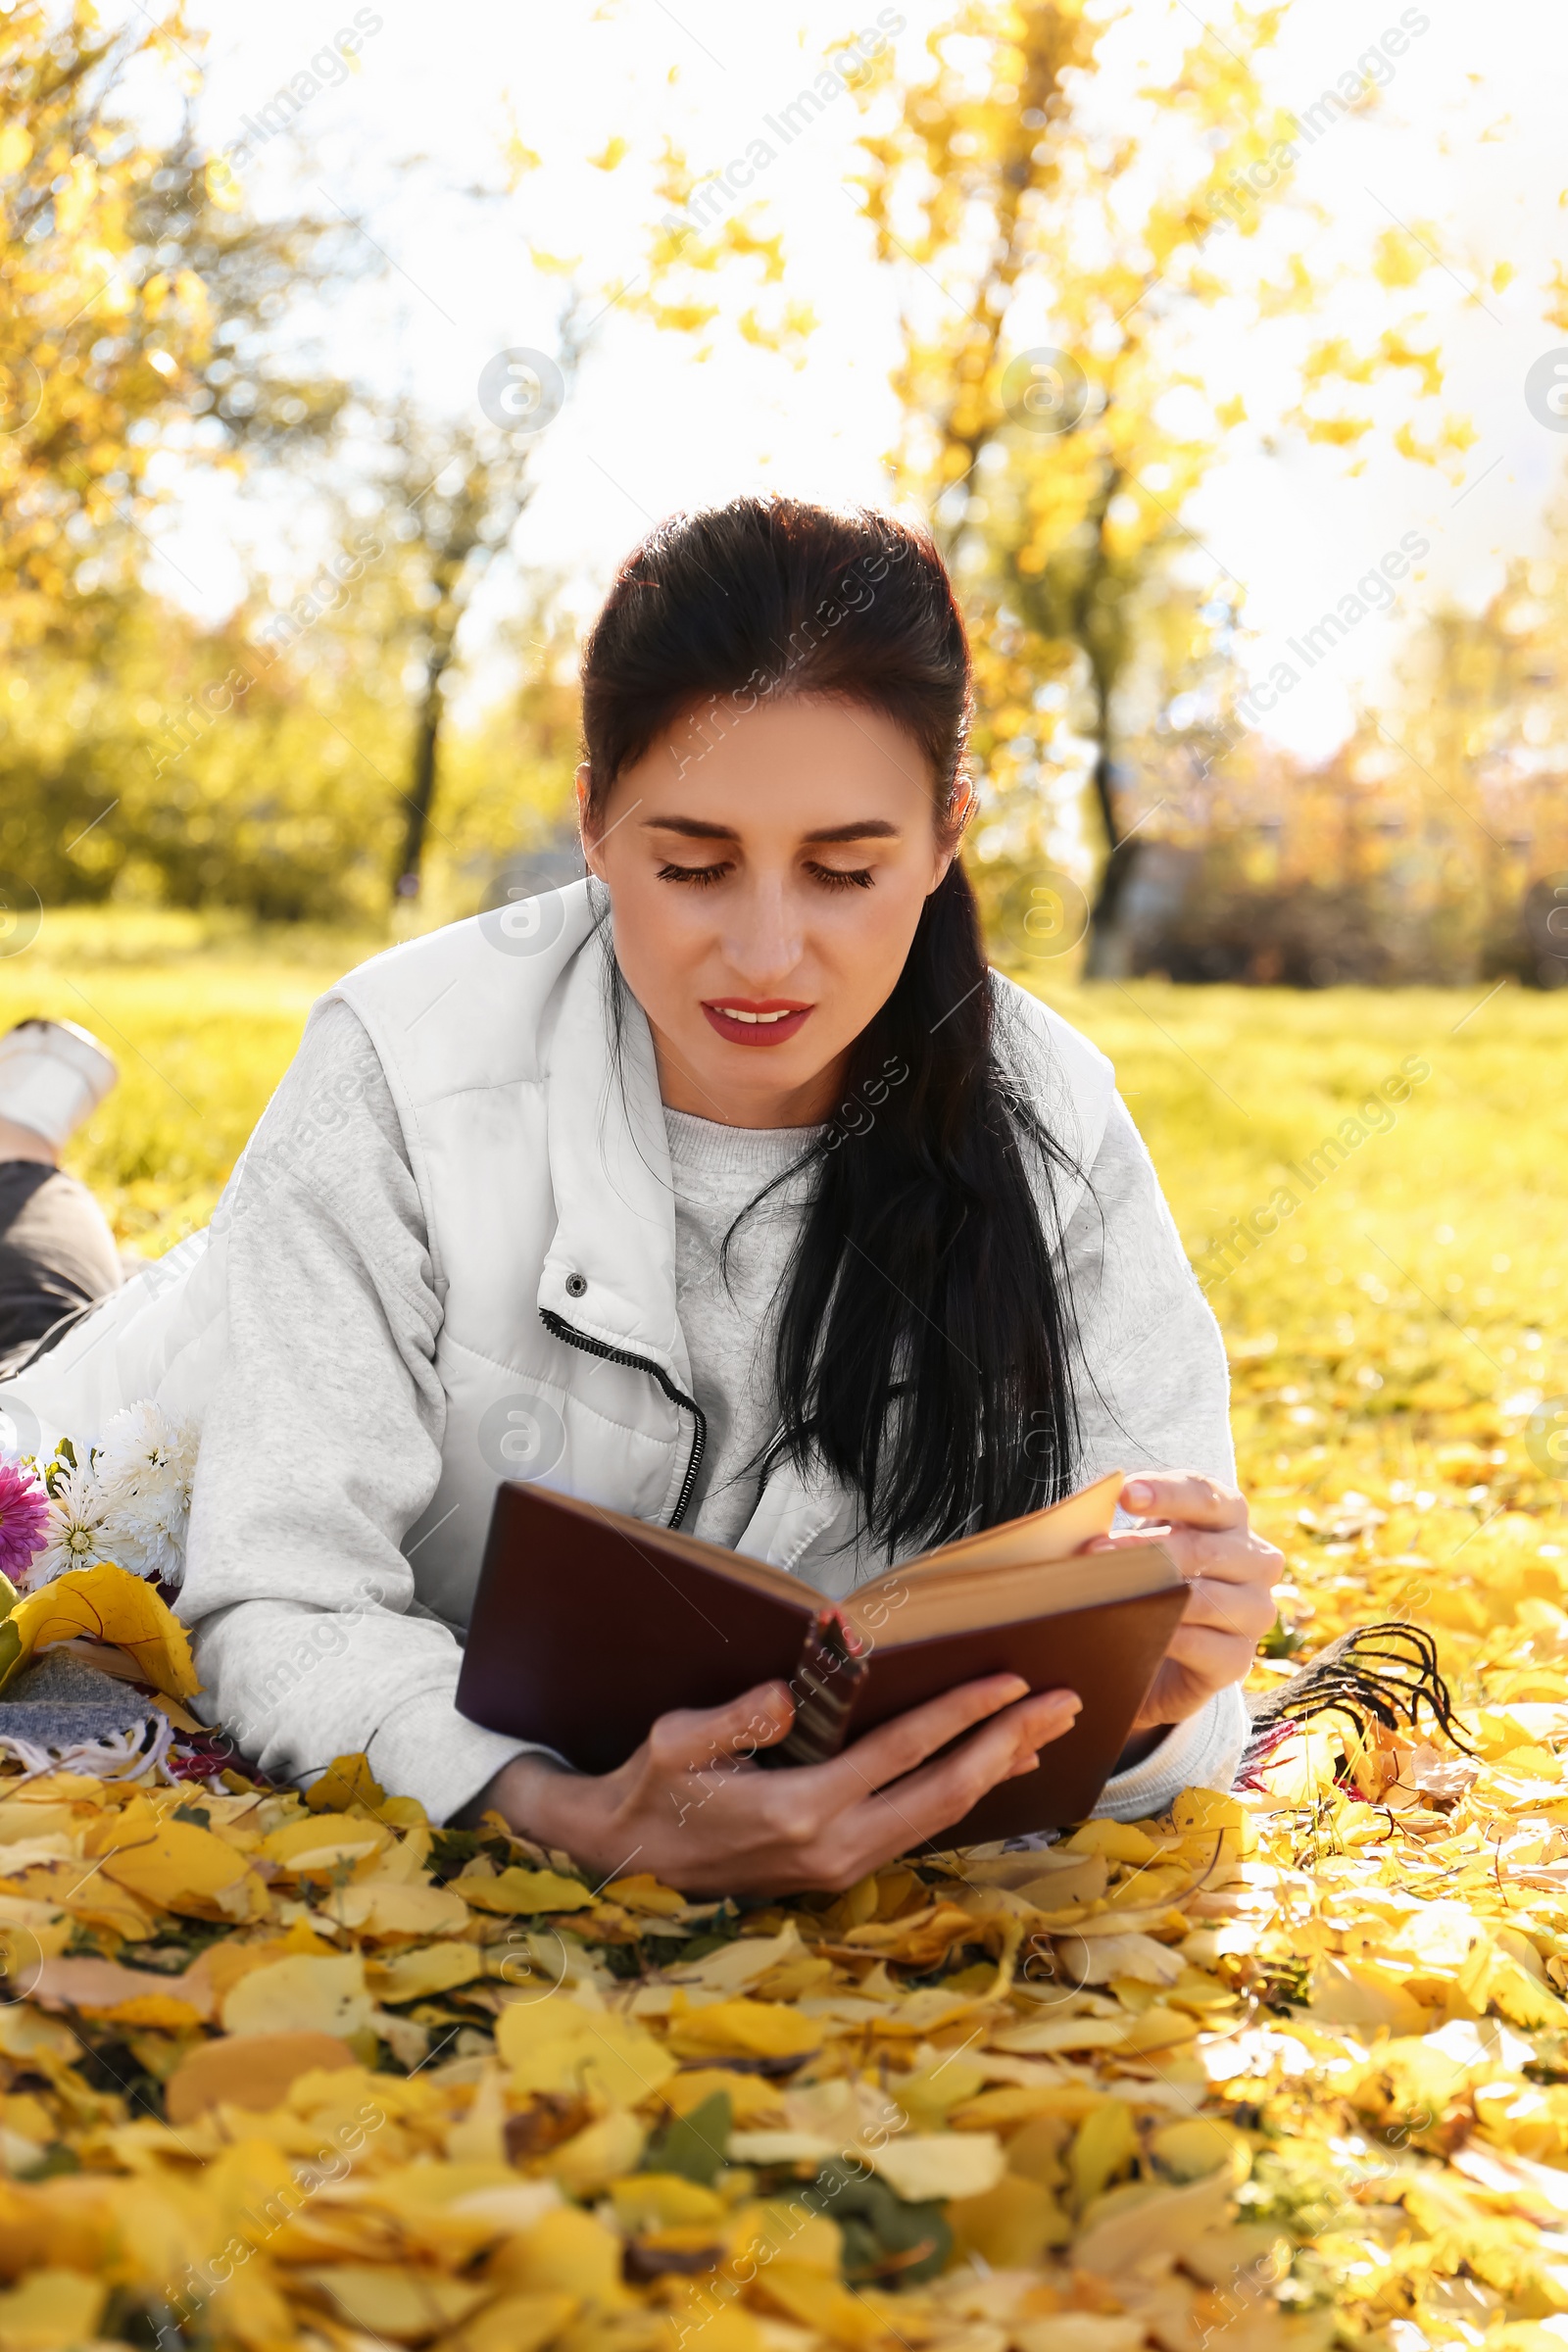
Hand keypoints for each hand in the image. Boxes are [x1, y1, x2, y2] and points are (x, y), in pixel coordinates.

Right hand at [469, 1673, 1081, 1895]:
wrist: (621, 1859)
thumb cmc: (648, 1788)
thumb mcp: (673, 1744)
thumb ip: (732, 1719)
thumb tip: (790, 1694)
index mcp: (801, 1810)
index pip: (903, 1752)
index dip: (963, 1713)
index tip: (1011, 1680)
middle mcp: (833, 1846)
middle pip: (946, 1790)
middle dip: (1009, 1742)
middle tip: (1063, 1702)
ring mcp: (840, 1865)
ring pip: (941, 1816)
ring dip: (996, 1770)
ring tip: (1045, 1731)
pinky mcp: (837, 1871)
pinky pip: (918, 1829)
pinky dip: (962, 1794)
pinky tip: (989, 1771)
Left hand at [1089, 1471, 1279, 1734]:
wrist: (1158, 1651)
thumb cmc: (1146, 1579)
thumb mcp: (1139, 1544)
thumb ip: (1126, 1529)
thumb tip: (1088, 1531)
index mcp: (1230, 1517)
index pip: (1206, 1496)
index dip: (1166, 1493)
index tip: (1125, 1495)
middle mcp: (1256, 1560)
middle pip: (1204, 1548)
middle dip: (1145, 1549)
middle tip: (1096, 1551)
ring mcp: (1254, 1610)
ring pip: (1205, 1598)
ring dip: (1152, 1595)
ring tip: (1106, 1595)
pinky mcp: (1239, 1658)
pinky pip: (1204, 1645)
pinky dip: (1167, 1638)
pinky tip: (1136, 1633)